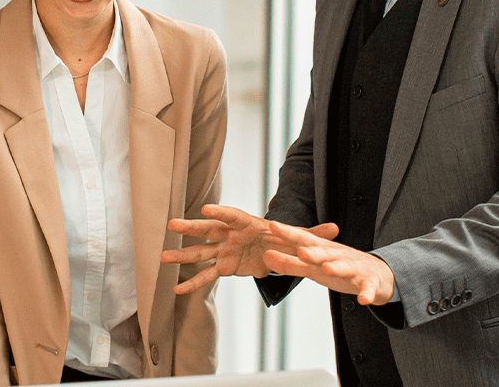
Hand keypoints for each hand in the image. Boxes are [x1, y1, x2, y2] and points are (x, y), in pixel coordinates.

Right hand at [161, 204, 339, 294]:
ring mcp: (224, 250)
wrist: (274, 251)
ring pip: (201, 252)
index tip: (206, 208)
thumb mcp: (299, 239)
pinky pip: (207, 276)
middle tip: (172, 224)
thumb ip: (313, 235)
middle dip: (191, 227)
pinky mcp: (224, 266)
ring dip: (183, 255)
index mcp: (248, 224)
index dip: (221, 212)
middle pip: (209, 230)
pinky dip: (193, 284)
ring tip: (163, 256)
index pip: (233, 216)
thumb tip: (335, 228)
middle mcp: (232, 234)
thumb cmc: (283, 239)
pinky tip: (178, 290)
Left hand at [261, 221, 394, 305]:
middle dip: (313, 251)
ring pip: (346, 267)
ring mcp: (356, 268)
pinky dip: (366, 293)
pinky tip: (363, 301)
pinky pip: (368, 288)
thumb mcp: (314, 267)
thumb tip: (265, 257)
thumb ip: (290, 263)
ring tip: (327, 269)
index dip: (289, 233)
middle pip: (325, 252)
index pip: (304, 239)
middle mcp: (339, 255)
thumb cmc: (340, 268)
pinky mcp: (370, 282)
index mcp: (324, 250)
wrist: (379, 275)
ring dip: (337, 267)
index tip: (272, 225)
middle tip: (300, 250)